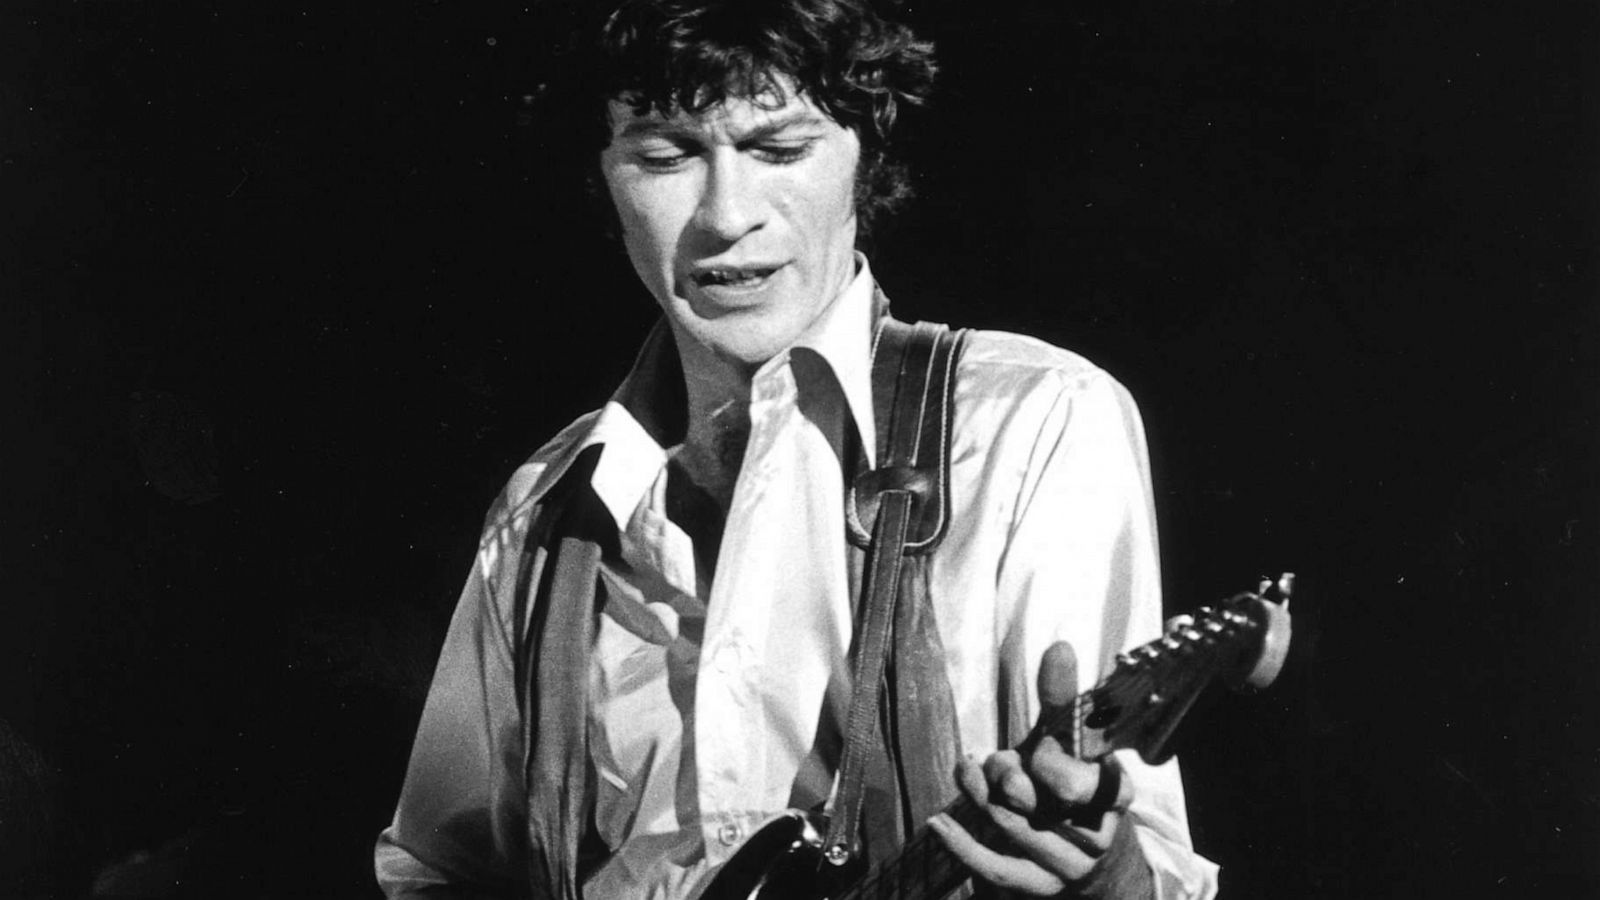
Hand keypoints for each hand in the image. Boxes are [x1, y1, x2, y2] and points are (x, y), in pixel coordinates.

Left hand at [927, 643, 1140, 896]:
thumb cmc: (1073, 786)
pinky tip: (939, 822)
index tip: (1040, 745)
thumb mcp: (1072, 742)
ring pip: (1010, 826)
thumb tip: (1058, 647)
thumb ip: (1063, 698)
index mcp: (1115, 795)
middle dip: (1006, 773)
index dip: (1050, 761)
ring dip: (980, 793)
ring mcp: (1067, 867)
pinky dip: (962, 844)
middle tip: (997, 760)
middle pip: (1035, 801)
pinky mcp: (1036, 887)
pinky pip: (994, 869)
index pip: (1080, 781)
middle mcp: (1096, 835)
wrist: (1089, 856)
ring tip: (970, 772)